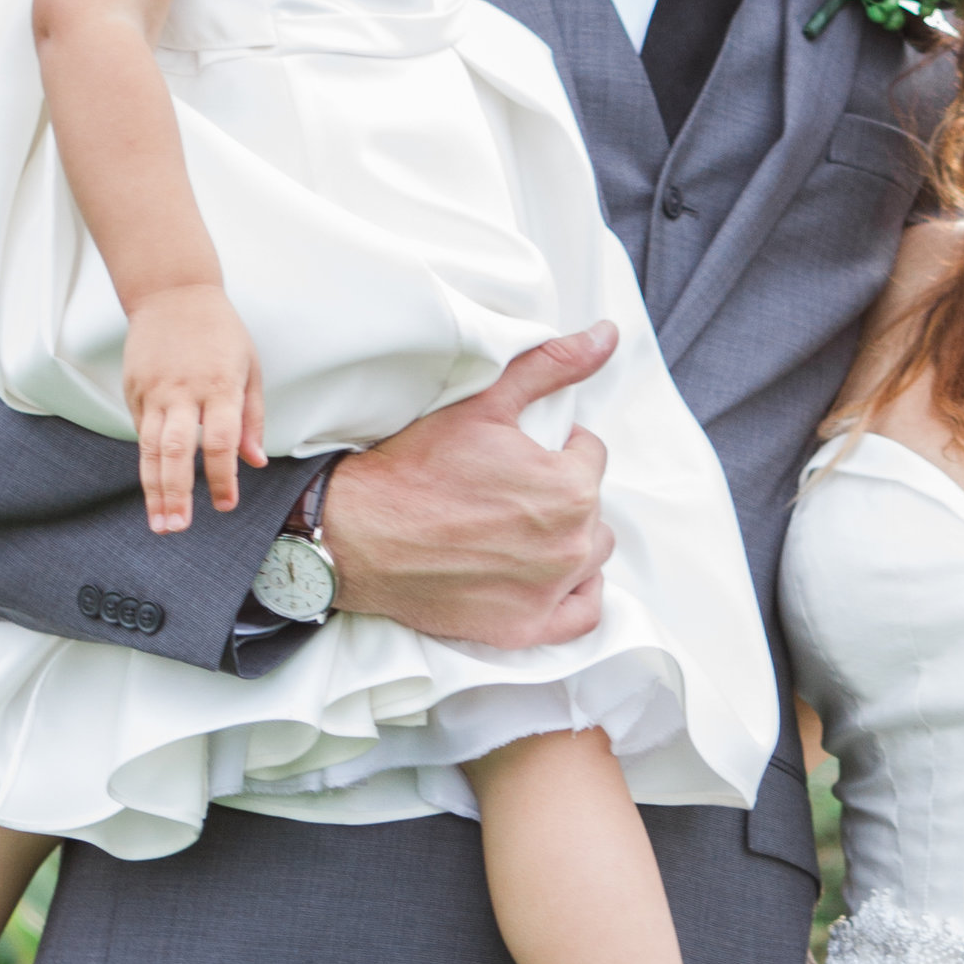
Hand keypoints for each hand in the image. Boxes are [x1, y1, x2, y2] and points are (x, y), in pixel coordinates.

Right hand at [124, 283, 265, 532]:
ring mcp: (153, 390)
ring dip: (153, 489)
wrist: (172, 292)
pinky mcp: (133, 389)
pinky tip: (154, 486)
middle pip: (176, 450)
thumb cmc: (220, 331)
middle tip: (177, 528)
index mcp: (219, 385)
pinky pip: (140, 431)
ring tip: (159, 522)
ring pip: (148, 448)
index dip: (222, 477)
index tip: (226, 505)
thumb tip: (255, 462)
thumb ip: (251, 418)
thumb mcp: (249, 367)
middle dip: (176, 493)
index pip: (220, 441)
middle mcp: (183, 391)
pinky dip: (147, 460)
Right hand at [316, 324, 618, 647]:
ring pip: (591, 556)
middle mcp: (571, 545)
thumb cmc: (415, 468)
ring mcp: (549, 592)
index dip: (555, 449)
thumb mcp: (485, 402)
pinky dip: (574, 594)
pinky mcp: (524, 628)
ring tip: (523, 526)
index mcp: (570, 488)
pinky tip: (550, 574)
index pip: (589, 456)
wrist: (356, 533)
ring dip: (570, 538)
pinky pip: (581, 615)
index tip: (518, 455)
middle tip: (509, 489)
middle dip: (560, 492)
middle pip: (590, 507)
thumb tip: (606, 335)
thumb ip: (552, 366)